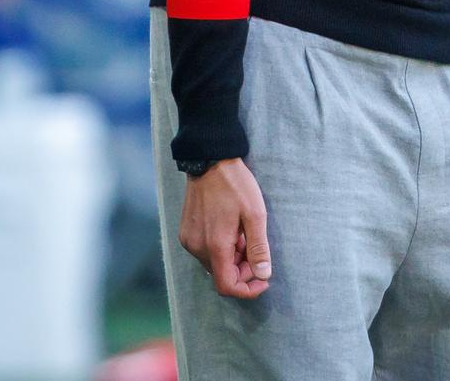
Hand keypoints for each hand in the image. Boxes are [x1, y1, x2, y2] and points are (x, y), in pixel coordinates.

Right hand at [177, 158, 270, 297]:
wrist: (210, 161)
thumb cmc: (236, 185)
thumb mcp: (255, 214)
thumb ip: (258, 247)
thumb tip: (263, 274)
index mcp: (214, 245)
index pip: (226, 286)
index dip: (247, 289)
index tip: (263, 280)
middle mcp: (197, 247)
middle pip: (221, 275)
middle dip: (243, 270)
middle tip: (258, 250)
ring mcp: (189, 240)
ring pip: (214, 264)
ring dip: (233, 258)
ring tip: (245, 234)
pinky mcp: (186, 232)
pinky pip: (205, 251)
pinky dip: (222, 249)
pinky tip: (232, 230)